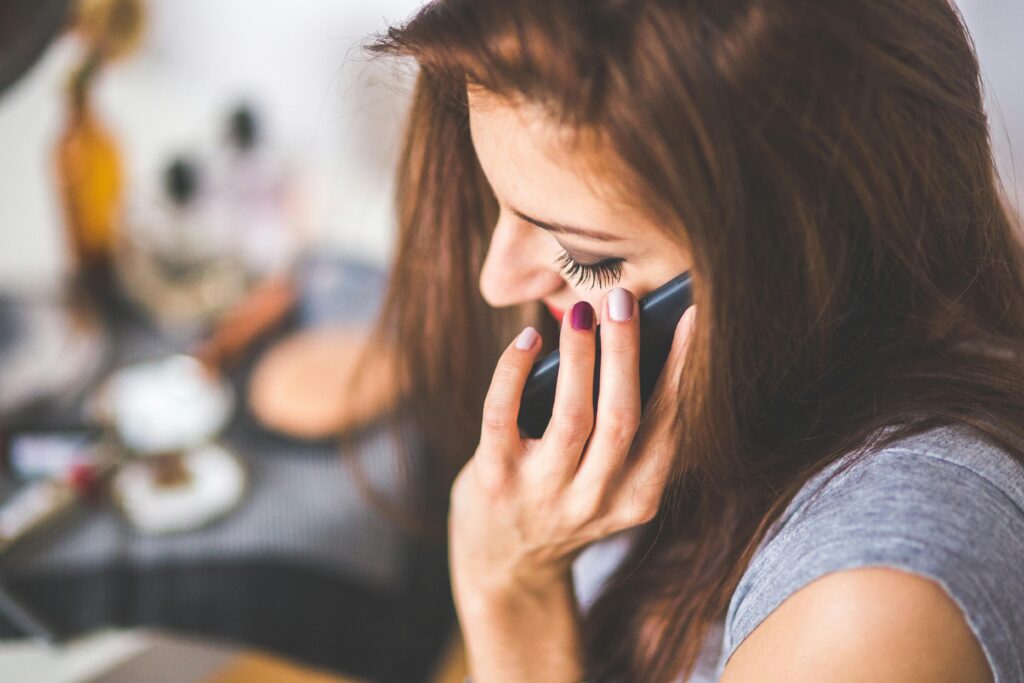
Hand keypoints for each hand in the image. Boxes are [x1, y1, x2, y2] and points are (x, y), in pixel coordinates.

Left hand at [449, 288, 697, 602]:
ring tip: (582, 312)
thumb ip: (626, 434)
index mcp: (636, 498)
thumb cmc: (562, 502)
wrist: (504, 567)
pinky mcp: (494, 481)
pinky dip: (514, 372)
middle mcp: (594, 501)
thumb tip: (632, 341)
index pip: (667, 426)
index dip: (680, 369)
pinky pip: (503, 416)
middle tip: (623, 299)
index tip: (689, 317)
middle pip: (622, 418)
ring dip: (579, 357)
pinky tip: (527, 340)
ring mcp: (543, 494)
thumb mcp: (609, 485)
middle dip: (626, 353)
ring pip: (572, 417)